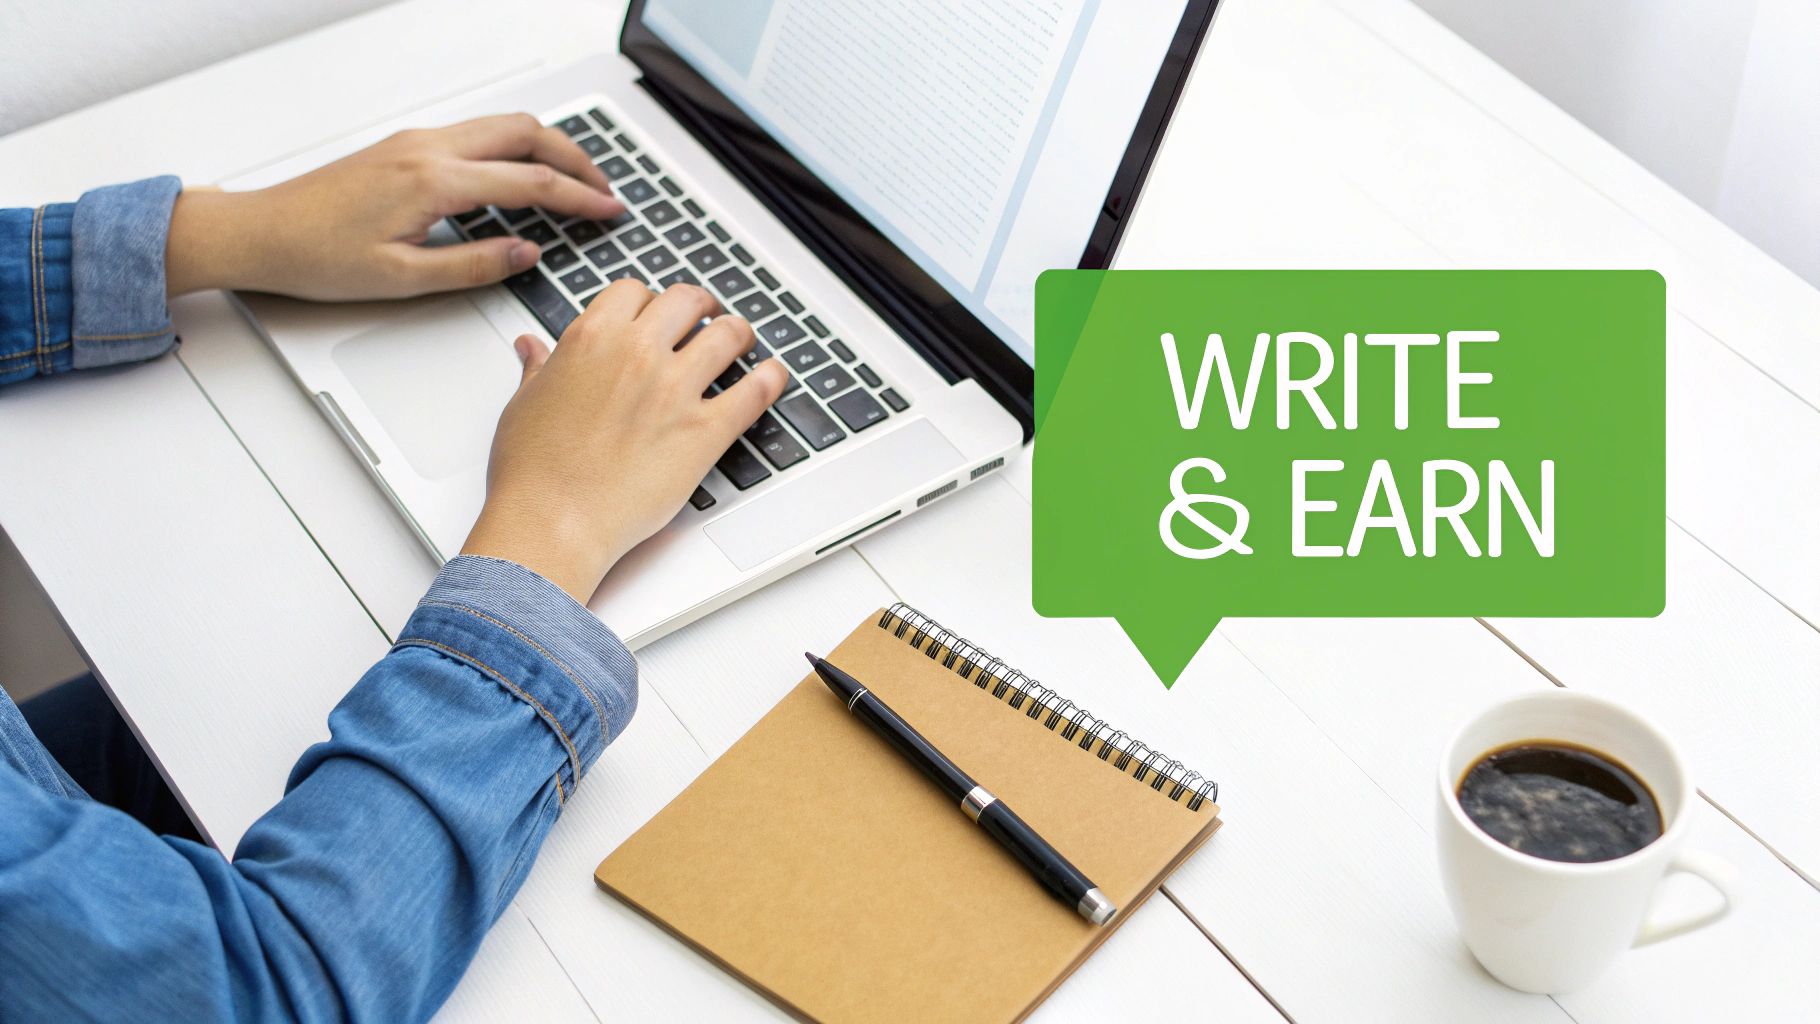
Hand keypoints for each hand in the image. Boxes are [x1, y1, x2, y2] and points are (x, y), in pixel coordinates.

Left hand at [165, 114, 623, 299]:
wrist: (260, 232)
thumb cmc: (316, 256)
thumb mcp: (403, 279)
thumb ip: (474, 265)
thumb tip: (526, 253)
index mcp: (432, 180)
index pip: (529, 184)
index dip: (579, 199)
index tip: (609, 211)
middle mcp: (427, 148)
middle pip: (525, 133)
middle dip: (575, 159)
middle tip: (605, 189)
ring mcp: (416, 141)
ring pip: (503, 126)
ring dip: (547, 149)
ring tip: (575, 181)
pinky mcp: (406, 146)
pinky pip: (477, 135)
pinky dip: (515, 150)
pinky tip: (523, 178)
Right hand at [460, 281, 789, 601]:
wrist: (554, 520)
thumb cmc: (534, 471)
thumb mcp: (524, 404)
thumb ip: (540, 369)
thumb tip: (533, 347)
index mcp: (592, 338)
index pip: (634, 292)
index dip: (650, 300)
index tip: (656, 312)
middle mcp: (637, 353)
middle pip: (687, 301)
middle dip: (700, 305)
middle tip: (707, 315)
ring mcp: (675, 389)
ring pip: (727, 335)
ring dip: (739, 333)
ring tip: (742, 339)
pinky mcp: (705, 430)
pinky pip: (754, 392)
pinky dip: (771, 379)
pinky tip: (774, 376)